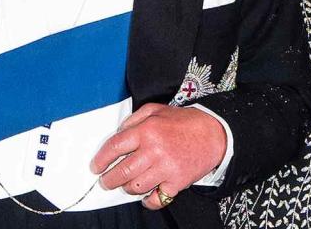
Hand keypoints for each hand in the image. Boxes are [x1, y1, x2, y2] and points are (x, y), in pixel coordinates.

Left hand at [90, 104, 226, 209]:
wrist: (214, 134)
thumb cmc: (185, 122)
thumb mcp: (157, 110)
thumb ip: (134, 119)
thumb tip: (117, 133)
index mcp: (147, 130)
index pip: (114, 147)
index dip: (101, 159)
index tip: (96, 166)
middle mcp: (154, 150)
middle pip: (122, 172)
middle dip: (109, 180)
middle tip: (106, 181)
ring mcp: (166, 168)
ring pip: (135, 187)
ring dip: (128, 188)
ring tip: (128, 184)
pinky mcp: (176, 183)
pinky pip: (155, 199)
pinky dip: (147, 201)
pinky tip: (146, 195)